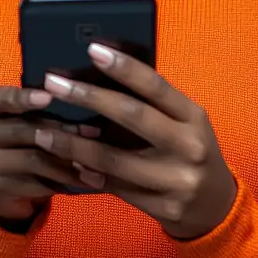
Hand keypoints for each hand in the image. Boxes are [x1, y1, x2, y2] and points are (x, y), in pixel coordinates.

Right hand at [0, 85, 98, 223]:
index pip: (1, 99)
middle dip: (63, 131)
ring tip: (94, 162)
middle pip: (24, 130)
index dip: (24, 98)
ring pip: (33, 159)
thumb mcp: (30, 122)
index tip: (48, 97)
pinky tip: (82, 182)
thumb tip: (84, 96)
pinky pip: (34, 184)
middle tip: (94, 133)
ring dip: (68, 161)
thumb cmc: (24, 144)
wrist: (2, 190)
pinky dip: (61, 182)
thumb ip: (46, 110)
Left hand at [33, 45, 237, 240]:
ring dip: (73, 146)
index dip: (125, 66)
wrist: (214, 207)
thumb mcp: (184, 123)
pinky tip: (66, 164)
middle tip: (53, 84)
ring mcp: (176, 180)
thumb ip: (152, 105)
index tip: (92, 49)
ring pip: (114, 160)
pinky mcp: (162, 208)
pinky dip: (87, 175)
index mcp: (193, 116)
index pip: (156, 85)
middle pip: (132, 116)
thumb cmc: (189, 150)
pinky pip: (116, 189)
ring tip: (43, 132)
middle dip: (88, 97)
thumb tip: (99, 78)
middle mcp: (188, 146)